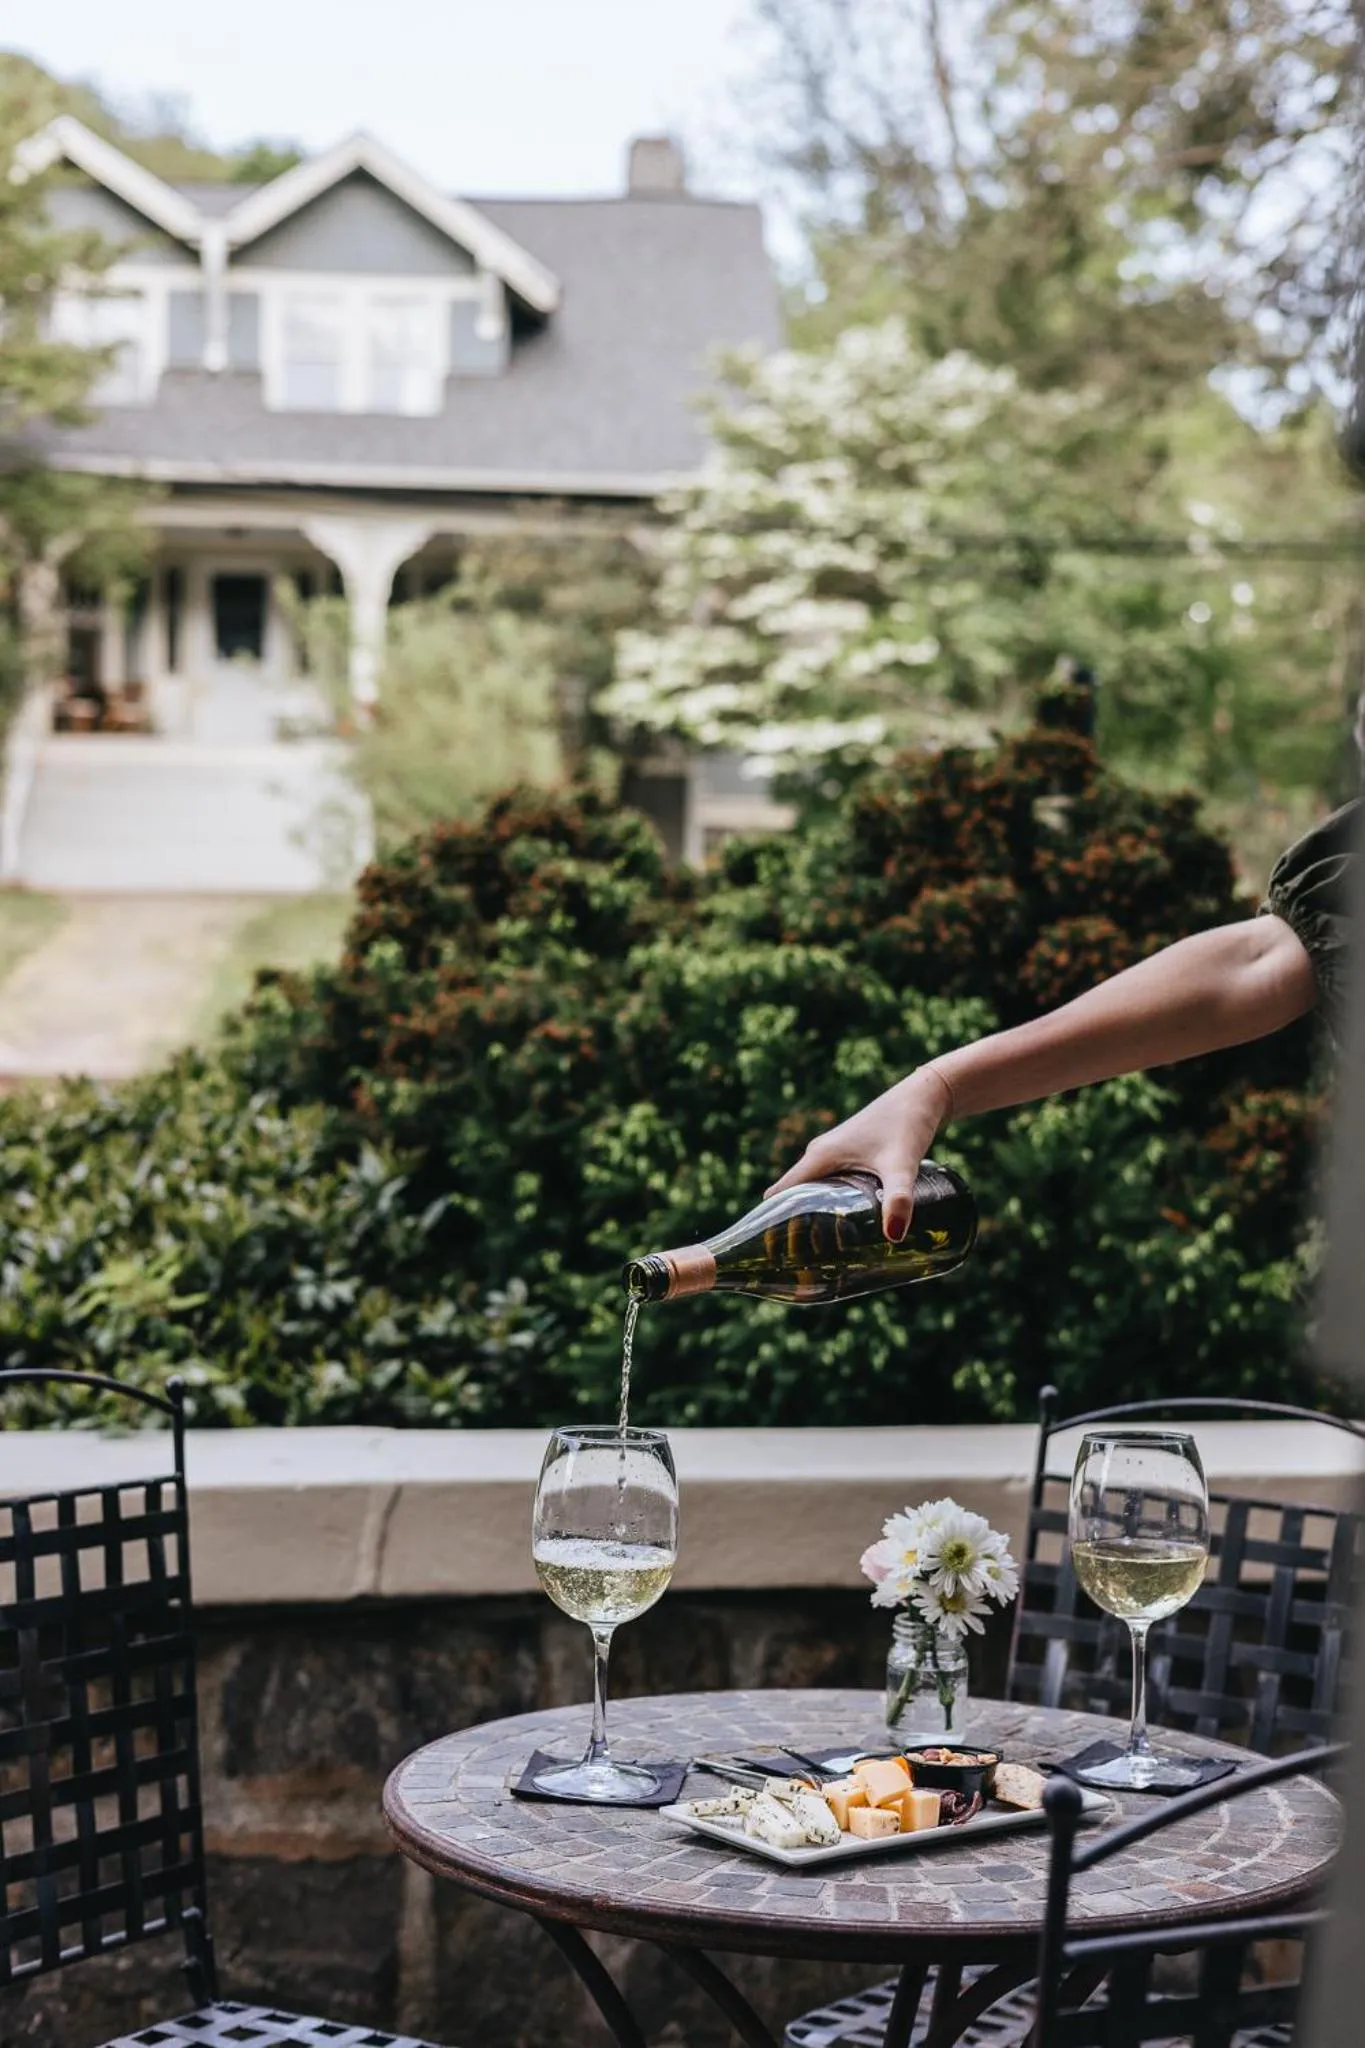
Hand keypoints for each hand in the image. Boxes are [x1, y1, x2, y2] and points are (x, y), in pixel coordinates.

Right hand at [765, 1068, 952, 1240]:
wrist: (924, 1096)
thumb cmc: (907, 1124)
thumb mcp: (902, 1164)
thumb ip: (899, 1199)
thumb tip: (894, 1236)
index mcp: (819, 1156)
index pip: (781, 1194)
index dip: (773, 1222)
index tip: (775, 1253)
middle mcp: (820, 1154)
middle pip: (794, 1196)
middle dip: (795, 1226)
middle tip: (805, 1263)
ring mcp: (834, 1153)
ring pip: (813, 1190)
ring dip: (814, 1216)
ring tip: (824, 1252)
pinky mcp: (850, 1154)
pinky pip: (829, 1184)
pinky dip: (830, 1204)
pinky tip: (847, 1226)